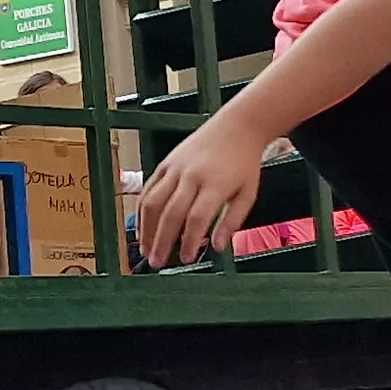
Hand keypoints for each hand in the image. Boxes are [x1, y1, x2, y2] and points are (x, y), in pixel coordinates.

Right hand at [134, 119, 273, 266]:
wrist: (236, 127)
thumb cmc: (244, 163)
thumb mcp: (248, 192)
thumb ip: (233, 220)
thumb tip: (217, 247)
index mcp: (215, 184)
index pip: (197, 218)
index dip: (188, 241)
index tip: (185, 259)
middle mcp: (192, 176)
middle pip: (171, 213)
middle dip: (162, 240)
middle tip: (158, 262)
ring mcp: (175, 168)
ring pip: (153, 201)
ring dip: (146, 229)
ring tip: (146, 250)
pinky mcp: (165, 163)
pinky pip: (148, 189)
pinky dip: (142, 211)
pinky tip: (142, 228)